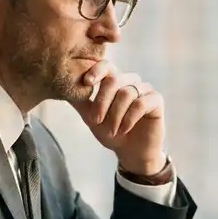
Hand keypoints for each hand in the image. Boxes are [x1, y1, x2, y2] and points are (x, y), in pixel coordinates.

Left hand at [70, 60, 165, 175]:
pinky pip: (141, 103)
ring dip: (116, 115)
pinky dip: (130, 118)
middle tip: (96, 121)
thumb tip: (61, 88)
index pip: (107, 66)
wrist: (131, 153)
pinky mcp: (156, 101)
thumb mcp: (91, 118)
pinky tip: (125, 129)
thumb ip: (80, 102)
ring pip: (127, 93)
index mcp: (115, 81)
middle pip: (114, 80)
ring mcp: (145, 89)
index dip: (96, 70)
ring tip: (113, 130)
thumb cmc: (112, 133)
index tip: (86, 82)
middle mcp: (131, 81)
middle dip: (102, 102)